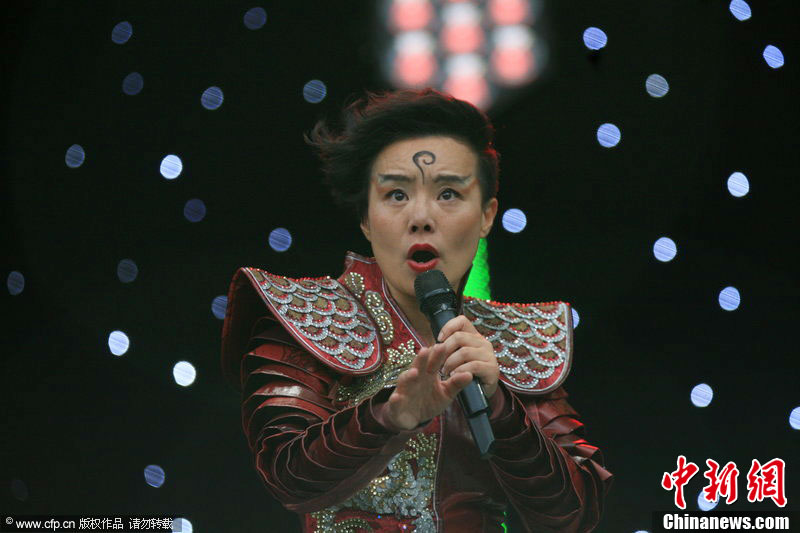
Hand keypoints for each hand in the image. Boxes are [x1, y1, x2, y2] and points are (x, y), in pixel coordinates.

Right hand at [384, 315, 498, 430]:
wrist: (412, 418)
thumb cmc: (429, 401)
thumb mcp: (445, 394)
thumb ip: (456, 384)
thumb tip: (470, 374)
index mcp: (427, 374)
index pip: (432, 362)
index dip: (437, 355)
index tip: (443, 346)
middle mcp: (414, 379)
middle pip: (417, 366)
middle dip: (421, 359)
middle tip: (426, 350)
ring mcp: (404, 390)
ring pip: (404, 381)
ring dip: (408, 376)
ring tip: (414, 372)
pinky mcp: (396, 404)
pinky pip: (394, 401)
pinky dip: (395, 399)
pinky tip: (396, 397)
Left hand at [436, 315, 498, 398]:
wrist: (478, 394)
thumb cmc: (463, 373)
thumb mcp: (453, 358)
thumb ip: (446, 349)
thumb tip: (432, 345)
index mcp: (473, 336)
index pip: (462, 321)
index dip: (448, 327)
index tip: (439, 340)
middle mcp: (483, 343)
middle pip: (459, 337)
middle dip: (444, 350)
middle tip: (437, 363)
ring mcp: (489, 355)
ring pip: (464, 352)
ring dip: (450, 363)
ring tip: (445, 372)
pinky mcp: (492, 369)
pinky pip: (473, 365)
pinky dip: (460, 371)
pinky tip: (454, 375)